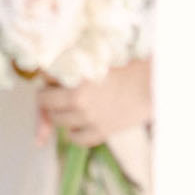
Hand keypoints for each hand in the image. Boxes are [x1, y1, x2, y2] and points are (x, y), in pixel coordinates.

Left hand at [36, 61, 151, 147]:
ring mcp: (89, 118)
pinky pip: (76, 138)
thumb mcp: (92, 56)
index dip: (48, 74)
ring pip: (58, 121)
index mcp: (74, 74)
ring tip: (73, 103)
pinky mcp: (102, 132)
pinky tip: (81, 121)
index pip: (44, 77)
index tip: (55, 73)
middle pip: (44, 102)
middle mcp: (78, 98)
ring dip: (60, 113)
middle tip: (58, 90)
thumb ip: (69, 62)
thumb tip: (45, 71)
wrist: (150, 82)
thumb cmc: (123, 63)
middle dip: (48, 96)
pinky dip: (74, 132)